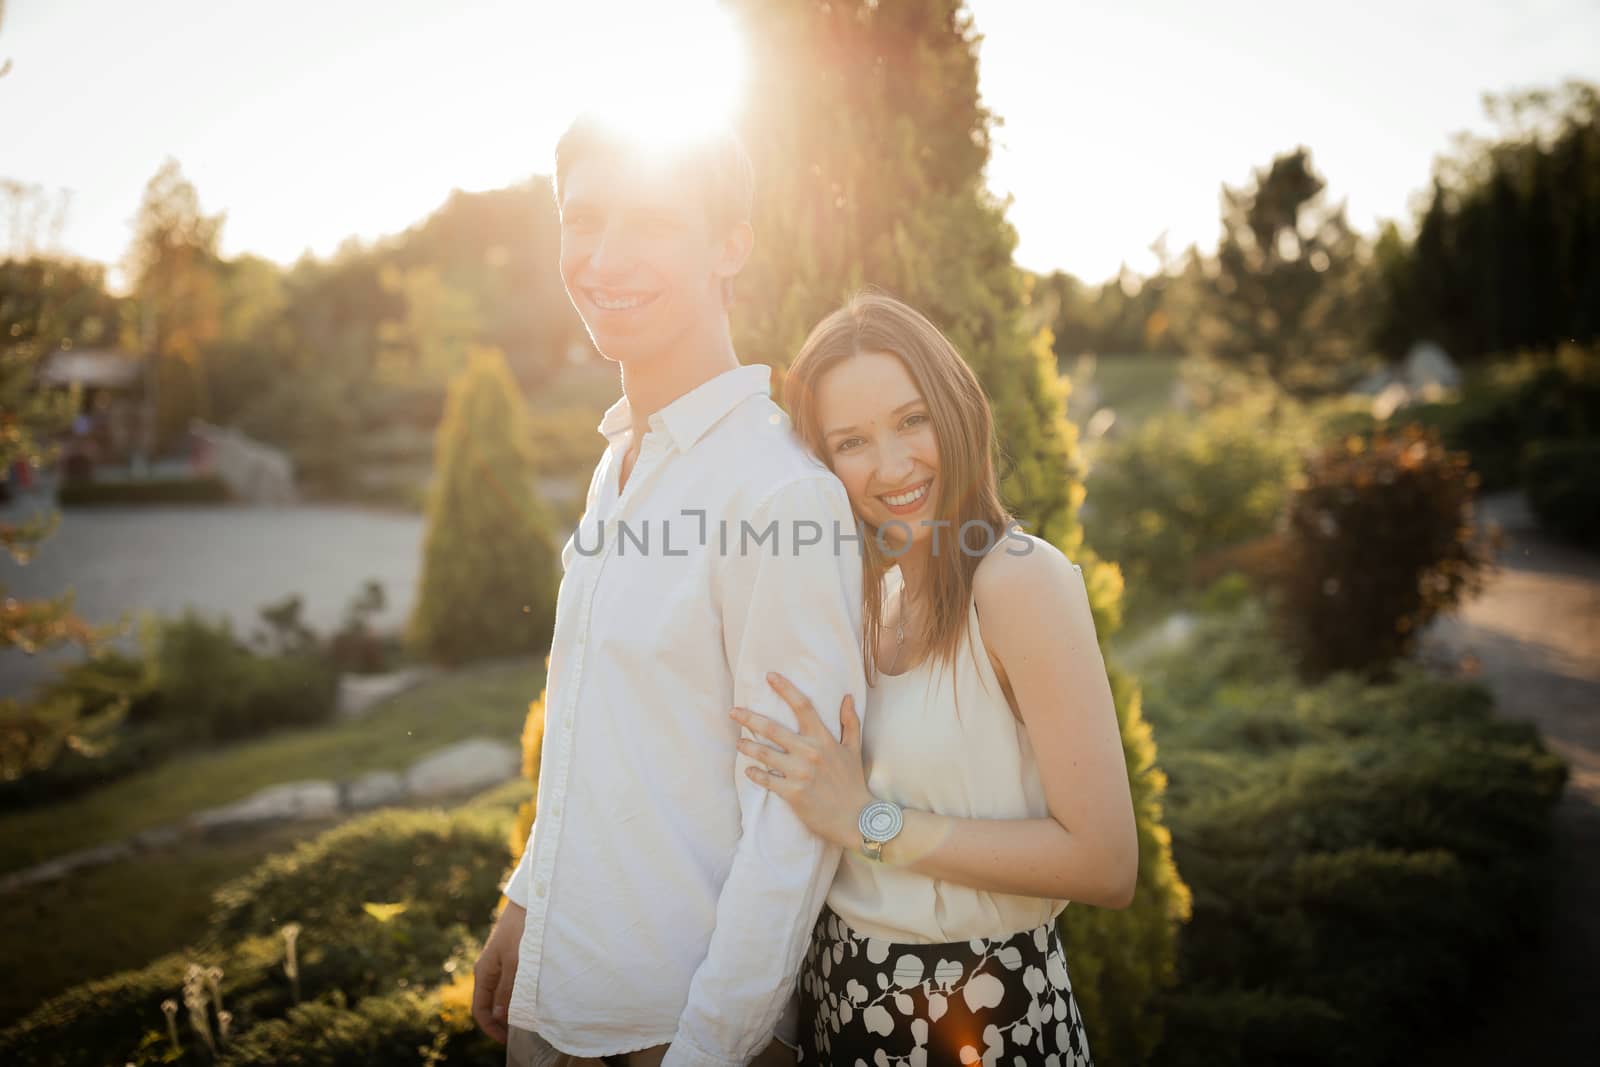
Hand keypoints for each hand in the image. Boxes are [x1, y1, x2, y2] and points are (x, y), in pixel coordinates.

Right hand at [471, 899, 524, 1043]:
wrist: (531, 900)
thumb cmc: (521, 929)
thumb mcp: (515, 962)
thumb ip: (507, 989)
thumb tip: (499, 1016)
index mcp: (483, 972)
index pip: (480, 1010)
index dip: (491, 1028)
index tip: (507, 1040)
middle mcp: (488, 969)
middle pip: (490, 1004)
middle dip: (501, 1021)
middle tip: (520, 1033)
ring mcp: (499, 962)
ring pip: (501, 993)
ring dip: (510, 1008)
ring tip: (527, 1019)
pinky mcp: (511, 956)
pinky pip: (510, 982)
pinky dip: (517, 995)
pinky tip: (531, 998)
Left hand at [731, 672, 872, 850]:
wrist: (856, 818)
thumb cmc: (853, 782)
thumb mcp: (854, 749)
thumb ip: (850, 722)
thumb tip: (847, 697)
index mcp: (824, 739)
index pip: (803, 706)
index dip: (785, 689)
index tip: (770, 677)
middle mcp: (810, 752)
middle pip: (773, 729)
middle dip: (749, 718)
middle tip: (733, 711)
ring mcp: (800, 773)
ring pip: (765, 754)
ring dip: (747, 747)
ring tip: (738, 742)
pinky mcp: (792, 793)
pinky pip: (767, 780)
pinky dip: (755, 774)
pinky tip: (748, 770)